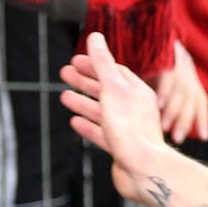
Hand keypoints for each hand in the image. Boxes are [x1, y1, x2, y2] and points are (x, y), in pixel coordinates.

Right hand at [61, 31, 170, 203]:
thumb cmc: (131, 128)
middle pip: (107, 89)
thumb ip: (103, 63)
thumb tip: (95, 37)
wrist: (144, 169)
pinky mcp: (121, 148)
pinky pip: (102, 133)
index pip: (114, 71)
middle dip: (85, 80)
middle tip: (64, 73)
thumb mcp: (113, 89)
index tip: (75, 60)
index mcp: (138, 91)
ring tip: (63, 96)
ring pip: (102, 111)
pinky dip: (88, 126)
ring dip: (83, 102)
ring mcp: (128, 128)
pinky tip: (74, 122)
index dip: (94, 64)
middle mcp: (135, 108)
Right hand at [149, 40, 207, 143]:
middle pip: (191, 97)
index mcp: (188, 74)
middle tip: (177, 138)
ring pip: (181, 88)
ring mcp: (177, 59)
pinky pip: (167, 74)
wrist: (141, 25)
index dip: (202, 118)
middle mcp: (186, 67)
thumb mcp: (155, 77)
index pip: (200, 99)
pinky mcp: (166, 52)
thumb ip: (159, 97)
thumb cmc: (146, 56)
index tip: (204, 137)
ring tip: (165, 127)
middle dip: (185, 119)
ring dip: (173, 109)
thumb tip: (158, 121)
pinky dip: (164, 91)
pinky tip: (158, 105)